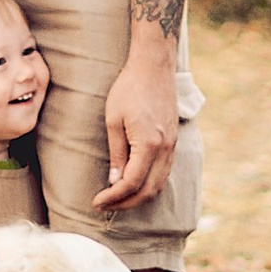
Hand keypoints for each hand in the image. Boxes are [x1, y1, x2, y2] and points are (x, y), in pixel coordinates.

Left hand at [93, 30, 179, 210]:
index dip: (113, 197)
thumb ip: (117, 153)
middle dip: (126, 203)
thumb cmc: (129, 88)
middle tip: (105, 205)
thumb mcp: (114, 120)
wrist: (154, 66)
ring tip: (118, 199)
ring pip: (159, 184)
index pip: (131, 183)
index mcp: (149, 144)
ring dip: (139, 196)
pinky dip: (150, 185)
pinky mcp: (173, 141)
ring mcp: (172, 146)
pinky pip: (164, 172)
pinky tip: (134, 184)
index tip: (97, 201)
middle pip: (148, 190)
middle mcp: (165, 149)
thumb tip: (115, 182)